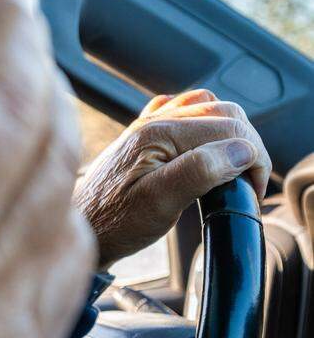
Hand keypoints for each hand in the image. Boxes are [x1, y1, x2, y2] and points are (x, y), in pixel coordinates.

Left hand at [75, 89, 270, 270]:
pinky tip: (205, 152)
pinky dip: (206, 129)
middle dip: (247, 144)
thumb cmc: (113, 221)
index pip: (230, 127)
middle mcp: (154, 121)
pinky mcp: (147, 137)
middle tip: (247, 182)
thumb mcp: (160, 202)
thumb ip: (199, 171)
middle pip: (225, 113)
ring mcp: (149, 126)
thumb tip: (240, 150)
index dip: (254, 157)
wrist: (81, 227)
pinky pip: (186, 116)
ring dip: (230, 134)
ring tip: (232, 169)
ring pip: (208, 110)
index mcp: (160, 133)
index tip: (253, 189)